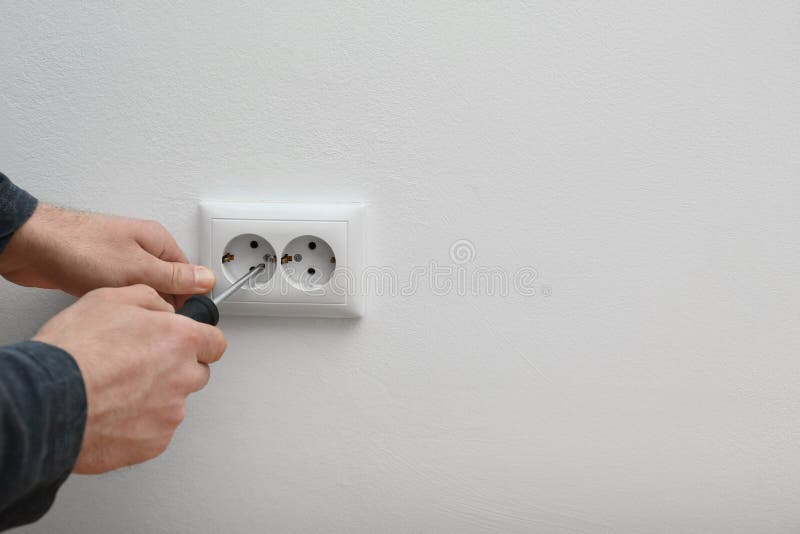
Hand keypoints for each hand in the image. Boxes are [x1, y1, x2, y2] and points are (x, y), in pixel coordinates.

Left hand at [0, 203, 213, 305]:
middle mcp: (143, 248)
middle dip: (163, 305)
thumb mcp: (137, 268)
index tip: (184, 320)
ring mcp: (122, 259)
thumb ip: (175, 277)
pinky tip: (111, 310)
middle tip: (152, 320)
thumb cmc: (80, 248)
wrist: (33, 246)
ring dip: (139, 305)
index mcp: (158, 242)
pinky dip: (120, 304)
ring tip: (129, 314)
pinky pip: (123, 292)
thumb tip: (206, 280)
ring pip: (144, 290)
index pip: (189, 274)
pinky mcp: (102, 270)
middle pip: (168, 284)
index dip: (189, 300)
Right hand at [33, 284, 226, 473]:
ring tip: (117, 391)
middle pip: (196, 373)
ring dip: (156, 397)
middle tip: (140, 366)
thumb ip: (149, 300)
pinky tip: (113, 412)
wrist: (48, 401)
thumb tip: (162, 307)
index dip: (199, 342)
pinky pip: (156, 430)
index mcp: (179, 340)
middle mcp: (183, 376)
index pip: (215, 343)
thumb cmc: (73, 352)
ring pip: (175, 403)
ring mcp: (171, 412)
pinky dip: (140, 424)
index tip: (190, 344)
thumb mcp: (109, 298)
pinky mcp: (155, 442)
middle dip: (176, 369)